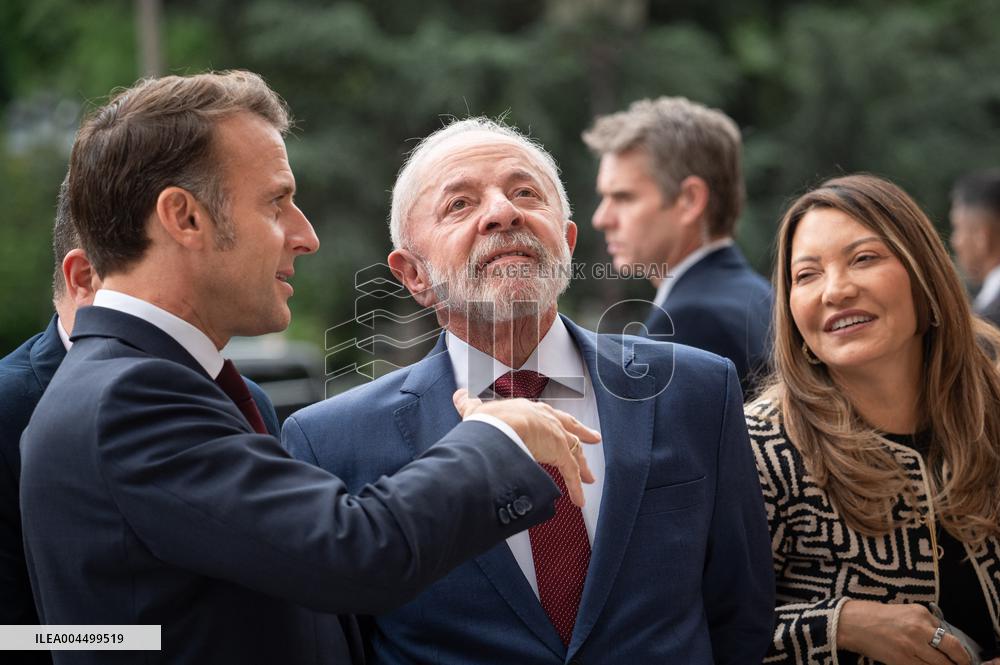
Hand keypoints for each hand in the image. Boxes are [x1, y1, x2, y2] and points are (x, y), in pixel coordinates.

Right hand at [453, 389, 599, 507]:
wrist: (500, 426)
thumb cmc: (490, 419)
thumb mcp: (476, 411)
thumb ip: (468, 404)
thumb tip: (459, 396)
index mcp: (528, 410)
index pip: (547, 414)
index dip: (554, 420)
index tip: (561, 423)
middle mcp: (546, 420)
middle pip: (569, 428)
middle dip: (581, 434)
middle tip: (593, 438)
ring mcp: (555, 437)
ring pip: (574, 452)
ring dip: (582, 466)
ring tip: (589, 477)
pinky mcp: (560, 454)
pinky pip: (571, 474)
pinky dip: (576, 488)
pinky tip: (580, 500)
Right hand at [837, 600, 971, 664]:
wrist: (853, 624)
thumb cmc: (878, 616)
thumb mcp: (906, 611)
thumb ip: (927, 623)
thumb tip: (945, 641)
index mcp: (921, 615)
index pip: (951, 639)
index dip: (962, 654)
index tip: (964, 660)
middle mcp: (919, 630)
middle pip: (951, 652)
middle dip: (959, 663)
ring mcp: (911, 647)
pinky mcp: (901, 661)